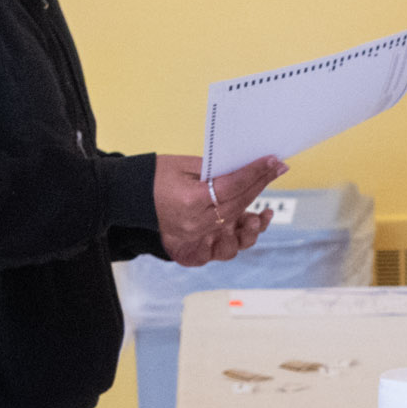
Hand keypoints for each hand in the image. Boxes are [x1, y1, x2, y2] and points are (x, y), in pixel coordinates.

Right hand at [154, 154, 287, 266]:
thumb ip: (216, 169)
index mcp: (190, 201)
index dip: (255, 174)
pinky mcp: (192, 246)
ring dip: (253, 219)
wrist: (129, 196)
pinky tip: (246, 223)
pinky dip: (236, 234)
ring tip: (262, 208)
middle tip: (277, 169)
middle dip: (260, 186)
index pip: (233, 187)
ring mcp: (194, 238)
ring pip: (235, 231)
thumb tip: (246, 168)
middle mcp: (194, 224)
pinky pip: (222, 245)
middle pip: (237, 206)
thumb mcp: (184, 164)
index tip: (273, 161)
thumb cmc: (155, 176)